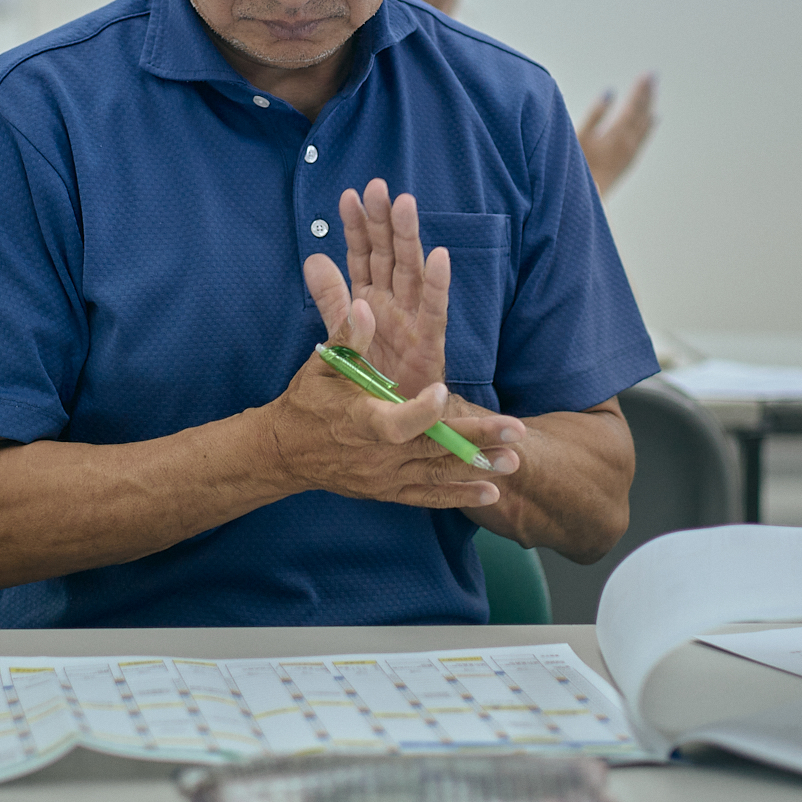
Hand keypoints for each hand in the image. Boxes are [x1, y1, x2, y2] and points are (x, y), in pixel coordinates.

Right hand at [264, 274, 522, 508]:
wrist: (286, 451)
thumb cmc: (308, 401)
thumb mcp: (323, 365)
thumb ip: (348, 337)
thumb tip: (364, 304)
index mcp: (360, 420)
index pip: (395, 422)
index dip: (420, 411)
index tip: (442, 392)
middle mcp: (376, 453)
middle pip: (431, 449)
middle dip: (475, 439)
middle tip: (515, 432)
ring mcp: (384, 476)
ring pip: (436, 474)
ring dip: (477, 468)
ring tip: (513, 461)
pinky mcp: (388, 490)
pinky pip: (427, 496)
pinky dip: (458, 495)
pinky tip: (491, 494)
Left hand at [304, 179, 449, 395]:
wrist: (395, 422)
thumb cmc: (375, 377)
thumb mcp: (344, 334)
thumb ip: (332, 297)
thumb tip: (313, 257)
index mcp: (371, 298)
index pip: (363, 255)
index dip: (357, 226)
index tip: (349, 195)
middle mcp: (394, 302)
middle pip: (389, 254)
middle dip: (383, 221)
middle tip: (378, 186)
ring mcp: (413, 319)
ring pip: (411, 271)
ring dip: (409, 238)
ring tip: (404, 205)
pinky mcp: (429, 344)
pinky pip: (434, 310)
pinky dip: (437, 284)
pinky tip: (440, 256)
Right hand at [577, 73, 655, 194]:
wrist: (580, 201)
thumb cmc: (574, 167)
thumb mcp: (578, 137)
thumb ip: (594, 115)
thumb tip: (609, 93)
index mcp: (616, 136)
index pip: (632, 108)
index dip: (639, 91)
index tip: (646, 75)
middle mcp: (627, 145)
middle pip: (641, 115)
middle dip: (646, 94)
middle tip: (652, 76)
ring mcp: (628, 155)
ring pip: (644, 126)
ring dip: (648, 107)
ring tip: (653, 91)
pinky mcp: (626, 163)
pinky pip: (643, 139)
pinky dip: (649, 126)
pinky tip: (653, 119)